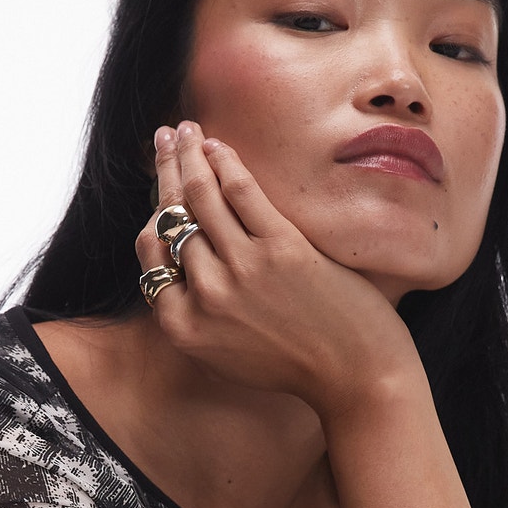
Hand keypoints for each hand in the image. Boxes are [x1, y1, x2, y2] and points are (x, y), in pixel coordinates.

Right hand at [134, 121, 420, 420]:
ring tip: (185, 130)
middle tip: (163, 139)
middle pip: (172, 220)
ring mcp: (242, 270)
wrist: (356, 377)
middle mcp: (206, 297)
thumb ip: (200, 317)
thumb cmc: (298, 367)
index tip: (160, 197)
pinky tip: (218, 145)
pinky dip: (225, 162)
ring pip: (198, 197)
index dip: (153, 220)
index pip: (151, 257)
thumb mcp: (228, 356)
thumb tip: (180, 270)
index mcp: (185, 327)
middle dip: (164, 171)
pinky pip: (241, 192)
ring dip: (187, 154)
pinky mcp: (280, 248)